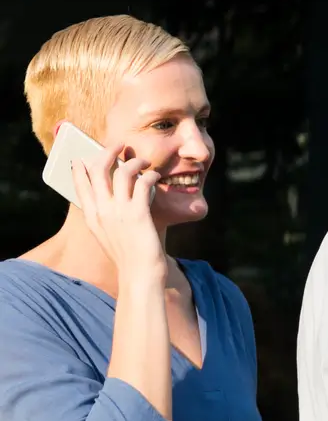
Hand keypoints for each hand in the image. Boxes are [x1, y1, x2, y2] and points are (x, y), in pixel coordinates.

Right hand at [70, 136, 164, 284]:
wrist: (139, 276)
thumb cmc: (128, 257)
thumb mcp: (108, 236)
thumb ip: (105, 217)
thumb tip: (110, 199)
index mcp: (91, 216)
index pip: (79, 183)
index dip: (81, 167)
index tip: (85, 157)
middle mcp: (102, 210)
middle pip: (98, 169)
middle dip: (107, 151)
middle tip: (119, 144)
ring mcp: (118, 211)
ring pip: (122, 171)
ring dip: (134, 161)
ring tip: (144, 161)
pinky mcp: (138, 214)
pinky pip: (142, 183)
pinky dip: (149, 175)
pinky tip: (155, 176)